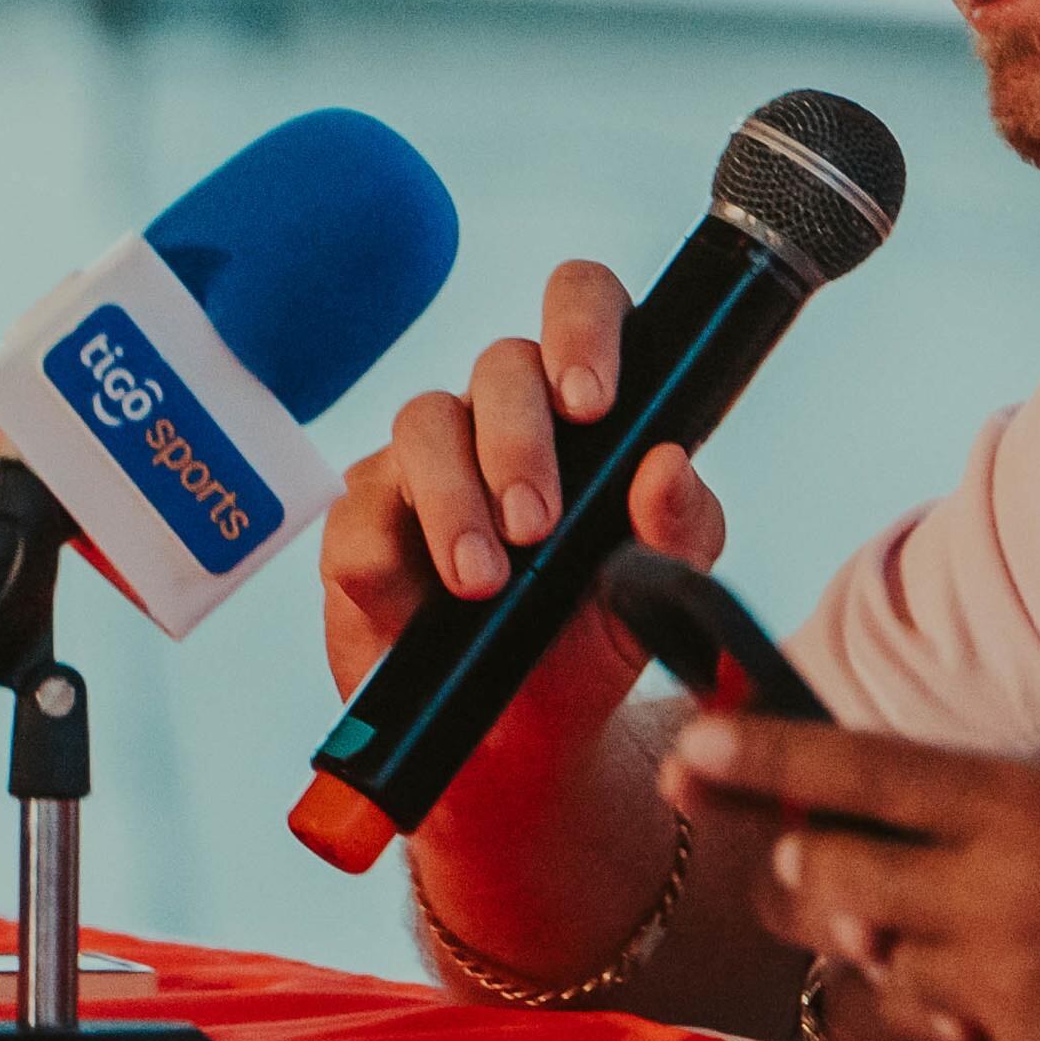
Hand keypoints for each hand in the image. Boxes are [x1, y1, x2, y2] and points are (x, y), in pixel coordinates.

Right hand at [317, 257, 727, 724]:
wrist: (532, 737)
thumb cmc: (597, 635)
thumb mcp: (661, 589)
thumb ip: (682, 526)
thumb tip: (667, 464)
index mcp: (583, 405)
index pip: (580, 304)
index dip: (581, 325)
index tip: (593, 401)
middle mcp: (500, 416)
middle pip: (499, 361)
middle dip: (519, 439)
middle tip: (539, 524)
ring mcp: (424, 464)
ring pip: (423, 419)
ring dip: (456, 498)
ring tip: (486, 579)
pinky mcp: (363, 527)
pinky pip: (358, 514)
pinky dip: (390, 557)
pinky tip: (419, 603)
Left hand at [665, 712, 1039, 1040]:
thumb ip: (1039, 798)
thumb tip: (955, 803)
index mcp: (1037, 809)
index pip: (865, 773)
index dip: (765, 758)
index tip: (692, 747)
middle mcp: (1006, 899)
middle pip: (833, 877)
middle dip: (802, 866)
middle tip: (806, 856)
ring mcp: (1010, 997)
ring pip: (877, 966)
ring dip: (886, 945)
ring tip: (958, 929)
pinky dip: (966, 1018)